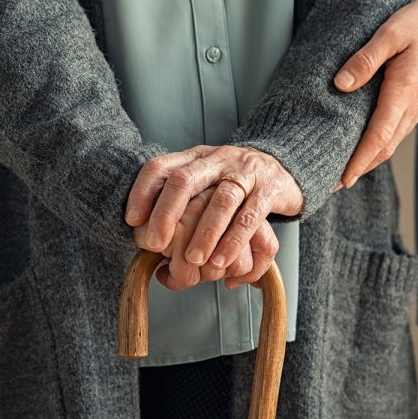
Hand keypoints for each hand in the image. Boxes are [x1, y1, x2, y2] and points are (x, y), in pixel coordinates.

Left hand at [126, 145, 302, 283]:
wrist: (285, 168)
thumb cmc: (235, 184)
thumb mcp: (205, 184)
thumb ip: (181, 208)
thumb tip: (154, 252)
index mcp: (195, 157)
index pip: (161, 166)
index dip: (142, 192)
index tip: (132, 220)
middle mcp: (217, 159)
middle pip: (185, 180)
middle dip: (166, 214)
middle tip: (155, 244)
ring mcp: (245, 172)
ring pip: (221, 200)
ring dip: (204, 233)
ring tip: (193, 260)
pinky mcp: (270, 189)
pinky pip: (250, 216)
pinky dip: (234, 240)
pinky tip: (222, 261)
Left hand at [333, 0, 417, 186]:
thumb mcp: (392, 33)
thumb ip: (366, 59)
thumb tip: (341, 84)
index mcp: (403, 93)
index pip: (378, 138)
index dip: (358, 162)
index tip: (341, 180)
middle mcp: (412, 107)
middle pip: (384, 148)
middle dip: (359, 169)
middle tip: (334, 183)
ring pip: (392, 142)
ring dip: (370, 159)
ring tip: (347, 168)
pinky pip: (398, 130)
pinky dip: (381, 144)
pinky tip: (368, 143)